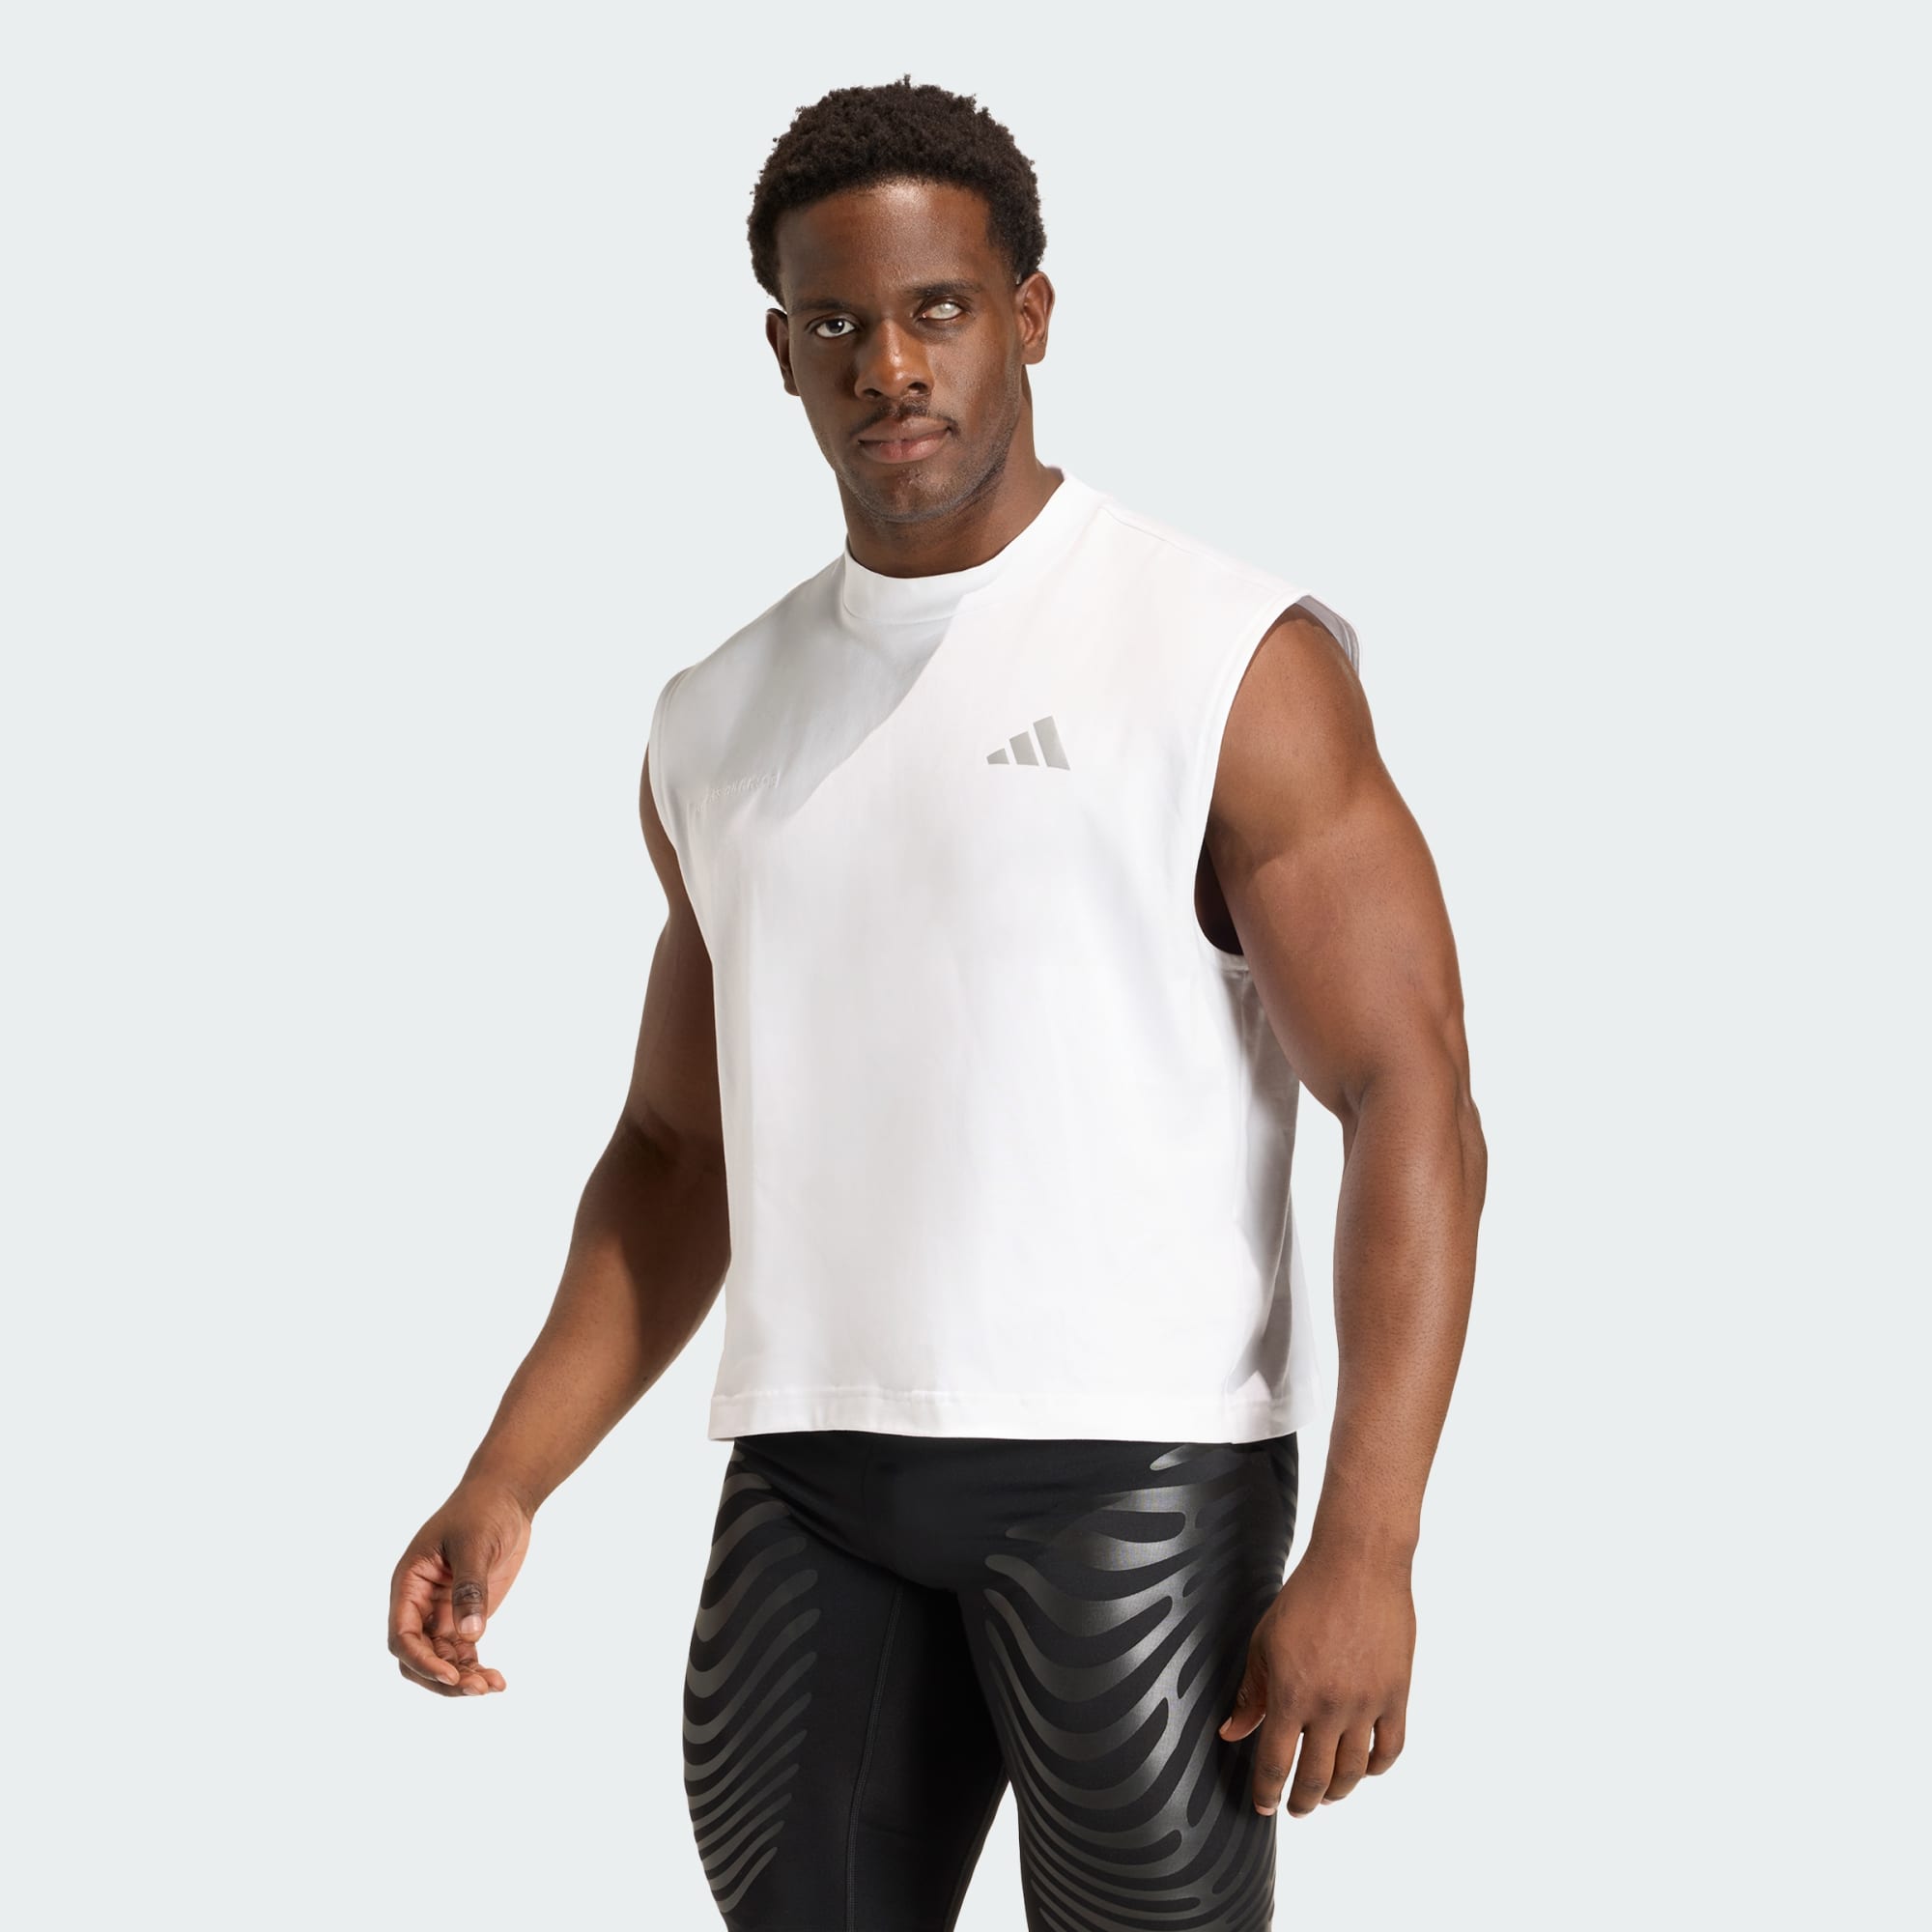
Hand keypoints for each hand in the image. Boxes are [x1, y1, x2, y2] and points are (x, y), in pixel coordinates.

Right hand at [387, 1481, 532, 1696]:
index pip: (402, 1636)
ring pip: (441, 1659)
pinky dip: (476, 1668)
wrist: (505, 1495)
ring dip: (463, 1678)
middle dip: (443, 1677)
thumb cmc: (482, 1510)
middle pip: (418, 1656)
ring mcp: (441, 1611)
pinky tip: (498, 1682)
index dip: (421, 1661)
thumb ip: (470, 1589)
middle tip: (477, 1688)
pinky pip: (463, 1651)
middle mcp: (419, 1603)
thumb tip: (470, 1635)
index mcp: (408, 1584)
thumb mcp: (474, 1544)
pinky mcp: (465, 1614)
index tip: (451, 1675)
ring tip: (494, 1686)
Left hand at [1217, 1545, 1413, 1816]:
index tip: (1263, 1806)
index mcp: (1291, 1693)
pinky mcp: (1396, 1694)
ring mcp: (1367, 1703)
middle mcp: (1330, 1706)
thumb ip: (1250, 1693)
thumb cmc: (1305, 1598)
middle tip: (1296, 1808)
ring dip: (1338, 1791)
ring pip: (1353, 1771)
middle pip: (1317, 1777)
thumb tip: (1231, 1733)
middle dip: (1302, 1801)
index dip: (1267, 1792)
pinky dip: (1376, 1767)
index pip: (1276, 1762)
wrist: (1357, 1566)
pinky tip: (1363, 1768)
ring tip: (1328, 1794)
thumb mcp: (1265, 1643)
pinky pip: (1390, 1748)